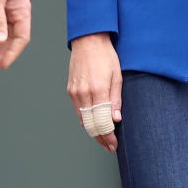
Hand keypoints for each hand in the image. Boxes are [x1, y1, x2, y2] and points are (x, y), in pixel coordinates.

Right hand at [67, 32, 121, 151]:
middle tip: (109, 146)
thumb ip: (116, 99)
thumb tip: (116, 119)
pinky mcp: (70, 90)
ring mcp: (75, 92)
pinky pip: (78, 111)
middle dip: (101, 138)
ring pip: (83, 120)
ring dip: (93, 131)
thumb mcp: (117, 76)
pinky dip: (86, 120)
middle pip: (91, 125)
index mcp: (98, 90)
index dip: (108, 136)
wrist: (88, 41)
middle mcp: (84, 94)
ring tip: (103, 138)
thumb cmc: (105, 56)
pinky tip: (94, 123)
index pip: (102, 122)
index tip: (114, 144)